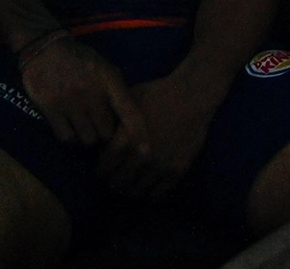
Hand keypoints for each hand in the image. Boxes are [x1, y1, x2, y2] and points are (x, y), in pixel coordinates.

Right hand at [19, 37, 148, 151]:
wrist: (46, 49)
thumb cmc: (80, 59)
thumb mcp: (104, 68)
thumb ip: (116, 91)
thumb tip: (129, 121)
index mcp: (109, 80)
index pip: (129, 111)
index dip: (139, 133)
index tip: (146, 152)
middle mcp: (92, 93)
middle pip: (106, 133)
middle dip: (104, 133)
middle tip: (99, 126)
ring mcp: (71, 102)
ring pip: (87, 139)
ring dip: (87, 136)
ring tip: (83, 125)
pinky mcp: (51, 109)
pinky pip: (66, 137)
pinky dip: (70, 136)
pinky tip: (69, 126)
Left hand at [97, 73, 213, 199]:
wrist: (192, 96)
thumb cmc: (157, 94)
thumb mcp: (127, 102)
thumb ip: (112, 122)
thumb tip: (97, 140)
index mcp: (126, 140)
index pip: (103, 169)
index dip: (99, 171)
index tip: (101, 169)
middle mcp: (141, 158)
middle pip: (117, 185)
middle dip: (112, 182)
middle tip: (114, 177)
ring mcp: (160, 167)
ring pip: (135, 193)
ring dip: (130, 190)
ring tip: (130, 182)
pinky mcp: (177, 172)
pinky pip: (157, 195)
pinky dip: (149, 194)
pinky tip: (147, 185)